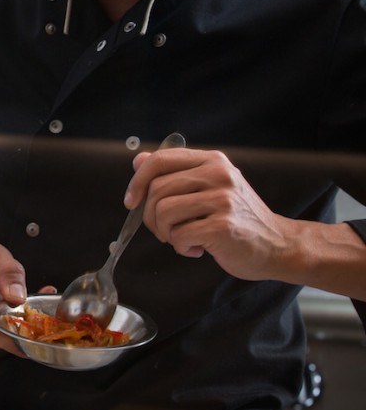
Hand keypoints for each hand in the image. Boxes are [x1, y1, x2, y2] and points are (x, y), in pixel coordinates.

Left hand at [124, 146, 294, 281]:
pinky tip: (197, 249)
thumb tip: (138, 160)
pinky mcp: (223, 225)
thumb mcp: (208, 187)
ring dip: (165, 233)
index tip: (131, 201)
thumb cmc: (237, 218)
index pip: (159, 160)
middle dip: (151, 216)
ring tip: (182, 238)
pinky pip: (179, 235)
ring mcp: (222, 199)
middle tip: (166, 231)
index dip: (137, 181)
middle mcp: (218, 174)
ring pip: (163, 212)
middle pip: (157, 189)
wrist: (277, 245)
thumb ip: (175, 173)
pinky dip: (181, 247)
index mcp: (211, 160)